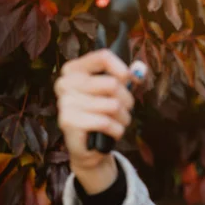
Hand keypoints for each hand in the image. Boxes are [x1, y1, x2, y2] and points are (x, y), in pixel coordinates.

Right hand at [54, 50, 146, 192]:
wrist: (89, 147)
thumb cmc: (103, 113)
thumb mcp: (114, 92)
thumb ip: (126, 76)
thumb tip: (140, 69)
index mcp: (74, 69)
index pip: (103, 57)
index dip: (123, 69)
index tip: (132, 80)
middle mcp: (65, 83)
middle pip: (112, 84)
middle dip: (126, 100)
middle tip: (122, 109)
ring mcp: (65, 102)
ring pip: (113, 105)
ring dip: (123, 118)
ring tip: (116, 122)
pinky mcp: (68, 121)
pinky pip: (106, 122)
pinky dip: (116, 130)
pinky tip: (110, 133)